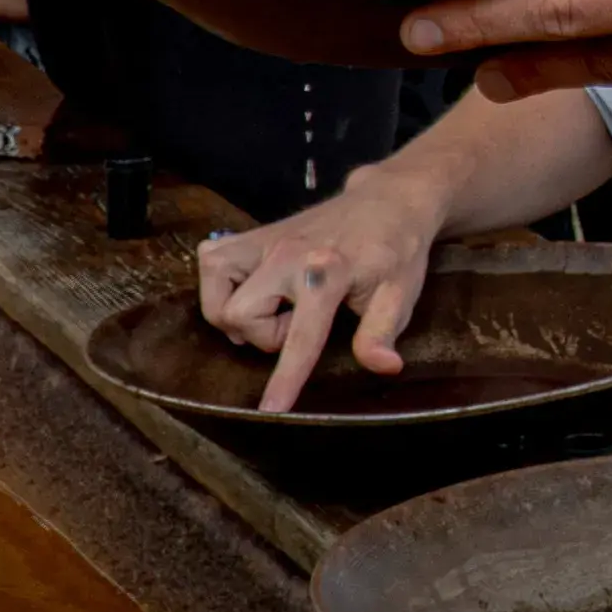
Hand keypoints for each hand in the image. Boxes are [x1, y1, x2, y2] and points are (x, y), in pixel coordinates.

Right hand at [192, 175, 458, 412]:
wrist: (387, 201)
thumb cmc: (395, 252)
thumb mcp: (400, 293)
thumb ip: (383, 331)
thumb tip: (384, 367)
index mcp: (328, 272)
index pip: (301, 335)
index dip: (286, 377)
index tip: (270, 409)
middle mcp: (288, 253)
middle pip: (240, 314)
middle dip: (263, 335)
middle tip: (297, 324)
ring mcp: (265, 239)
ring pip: (217, 289)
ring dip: (238, 311)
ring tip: (274, 308)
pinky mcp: (253, 232)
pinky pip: (211, 261)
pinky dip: (221, 283)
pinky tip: (252, 288)